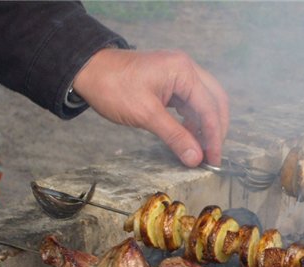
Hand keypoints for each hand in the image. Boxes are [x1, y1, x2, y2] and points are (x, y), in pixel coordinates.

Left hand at [73, 48, 228, 166]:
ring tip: (200, 149)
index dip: (214, 137)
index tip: (213, 160)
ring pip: (205, 102)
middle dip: (216, 129)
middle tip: (212, 155)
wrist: (87, 70)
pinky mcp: (171, 81)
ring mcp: (180, 74)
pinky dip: (194, 120)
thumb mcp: (145, 115)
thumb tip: (196, 158)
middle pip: (216, 101)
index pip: (209, 108)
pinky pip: (191, 102)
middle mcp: (187, 69)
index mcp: (183, 71)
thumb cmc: (112, 87)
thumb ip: (175, 136)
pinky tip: (189, 136)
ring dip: (206, 126)